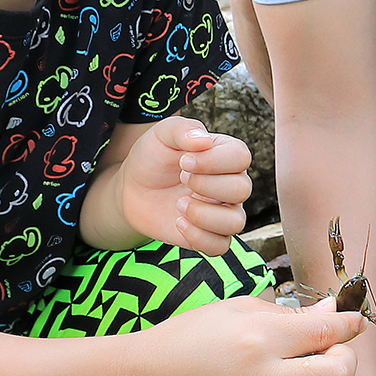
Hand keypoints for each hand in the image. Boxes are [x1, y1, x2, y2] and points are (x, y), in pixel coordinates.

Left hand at [119, 115, 251, 253]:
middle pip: (242, 189)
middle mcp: (231, 183)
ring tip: (179, 204)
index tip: (183, 161)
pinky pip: (220, 246)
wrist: (133, 188)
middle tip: (181, 179)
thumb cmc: (153, 157)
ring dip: (204, 215)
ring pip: (236, 222)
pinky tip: (179, 222)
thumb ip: (182, 129)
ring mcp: (222, 212)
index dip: (214, 161)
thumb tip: (204, 140)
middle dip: (207, 186)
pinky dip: (199, 237)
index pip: (241, 157)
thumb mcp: (161, 135)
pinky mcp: (209, 235)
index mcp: (225, 155)